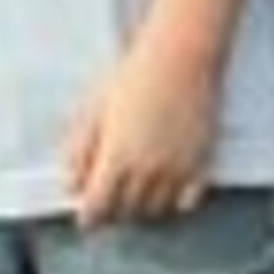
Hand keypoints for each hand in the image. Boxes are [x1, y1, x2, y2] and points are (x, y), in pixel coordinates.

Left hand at [64, 36, 217, 228]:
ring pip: (156, 211)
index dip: (90, 216)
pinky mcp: (202, 163)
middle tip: (109, 202)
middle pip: (127, 212)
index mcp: (117, 158)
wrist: (181, 56)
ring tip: (134, 195)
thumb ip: (80, 150)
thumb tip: (71, 182)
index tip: (87, 217)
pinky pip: (187, 201)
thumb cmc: (135, 75)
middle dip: (114, 211)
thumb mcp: (94, 109)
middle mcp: (147, 170)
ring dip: (142, 209)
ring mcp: (177, 170)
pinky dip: (175, 202)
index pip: (99, 207)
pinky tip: (165, 190)